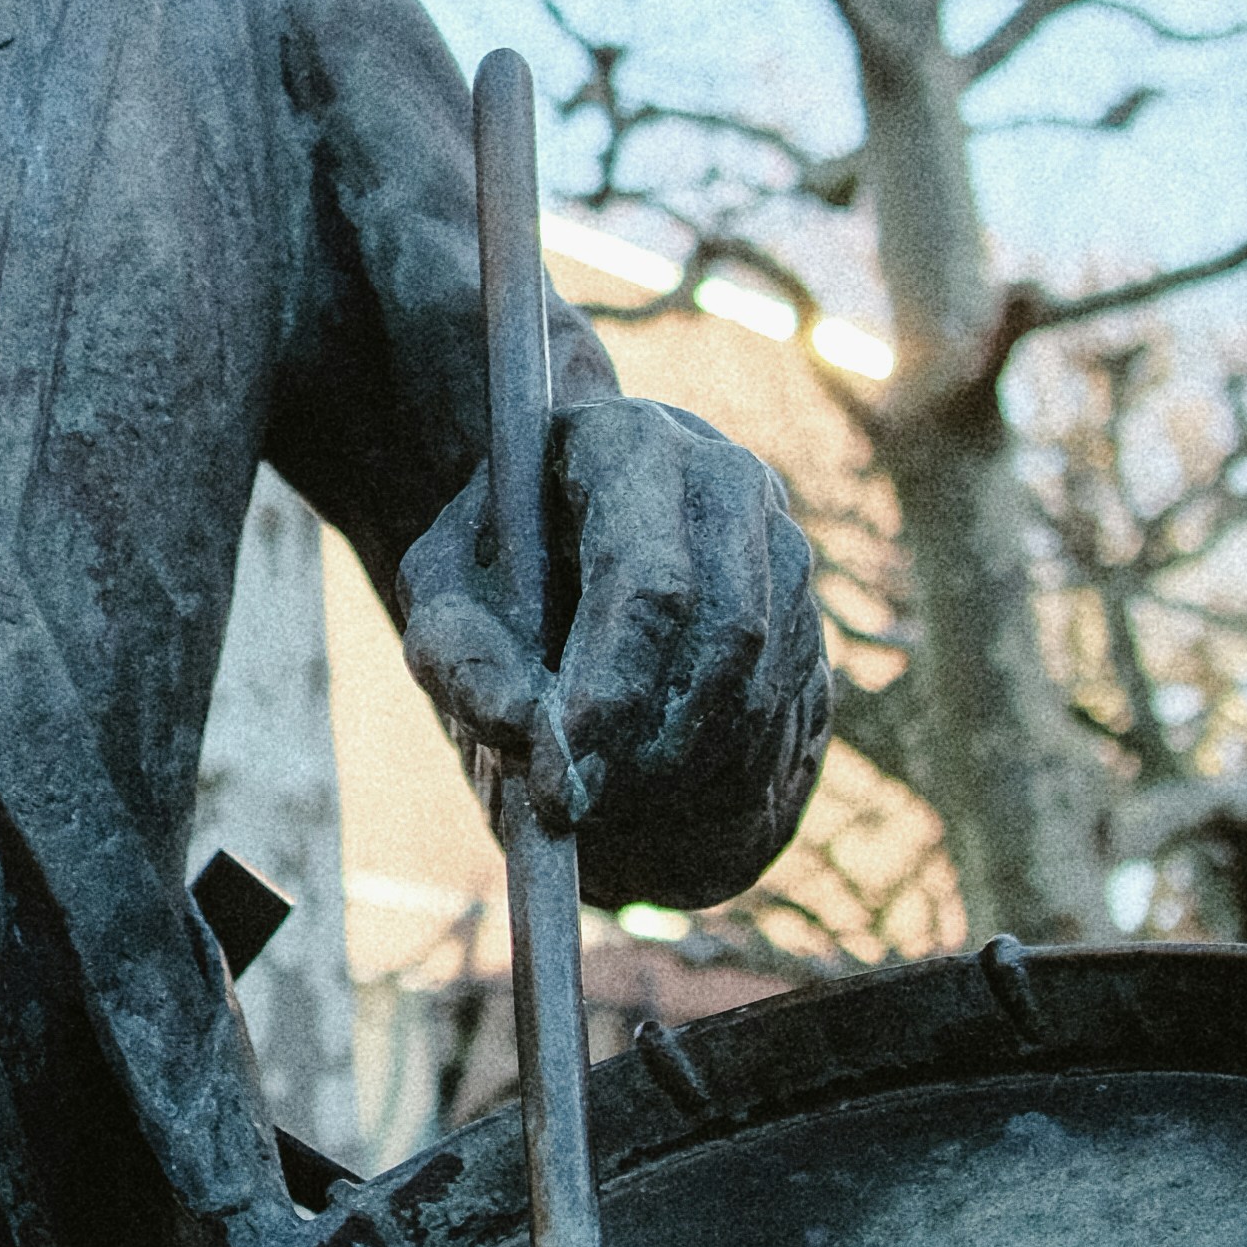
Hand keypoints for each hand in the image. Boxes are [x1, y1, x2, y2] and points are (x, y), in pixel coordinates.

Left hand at [403, 388, 829, 901]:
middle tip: (576, 807)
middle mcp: (722, 475)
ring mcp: (779, 539)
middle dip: (646, 735)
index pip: (645, 572)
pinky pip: (784, 704)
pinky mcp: (803, 604)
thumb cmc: (500, 575)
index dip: (609, 682)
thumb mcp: (444, 601)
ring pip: (757, 676)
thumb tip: (520, 725)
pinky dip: (718, 764)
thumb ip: (459, 655)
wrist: (567, 561)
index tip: (559, 770)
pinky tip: (651, 787)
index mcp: (626, 440)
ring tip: (598, 802)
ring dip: (679, 758)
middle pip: (721, 627)